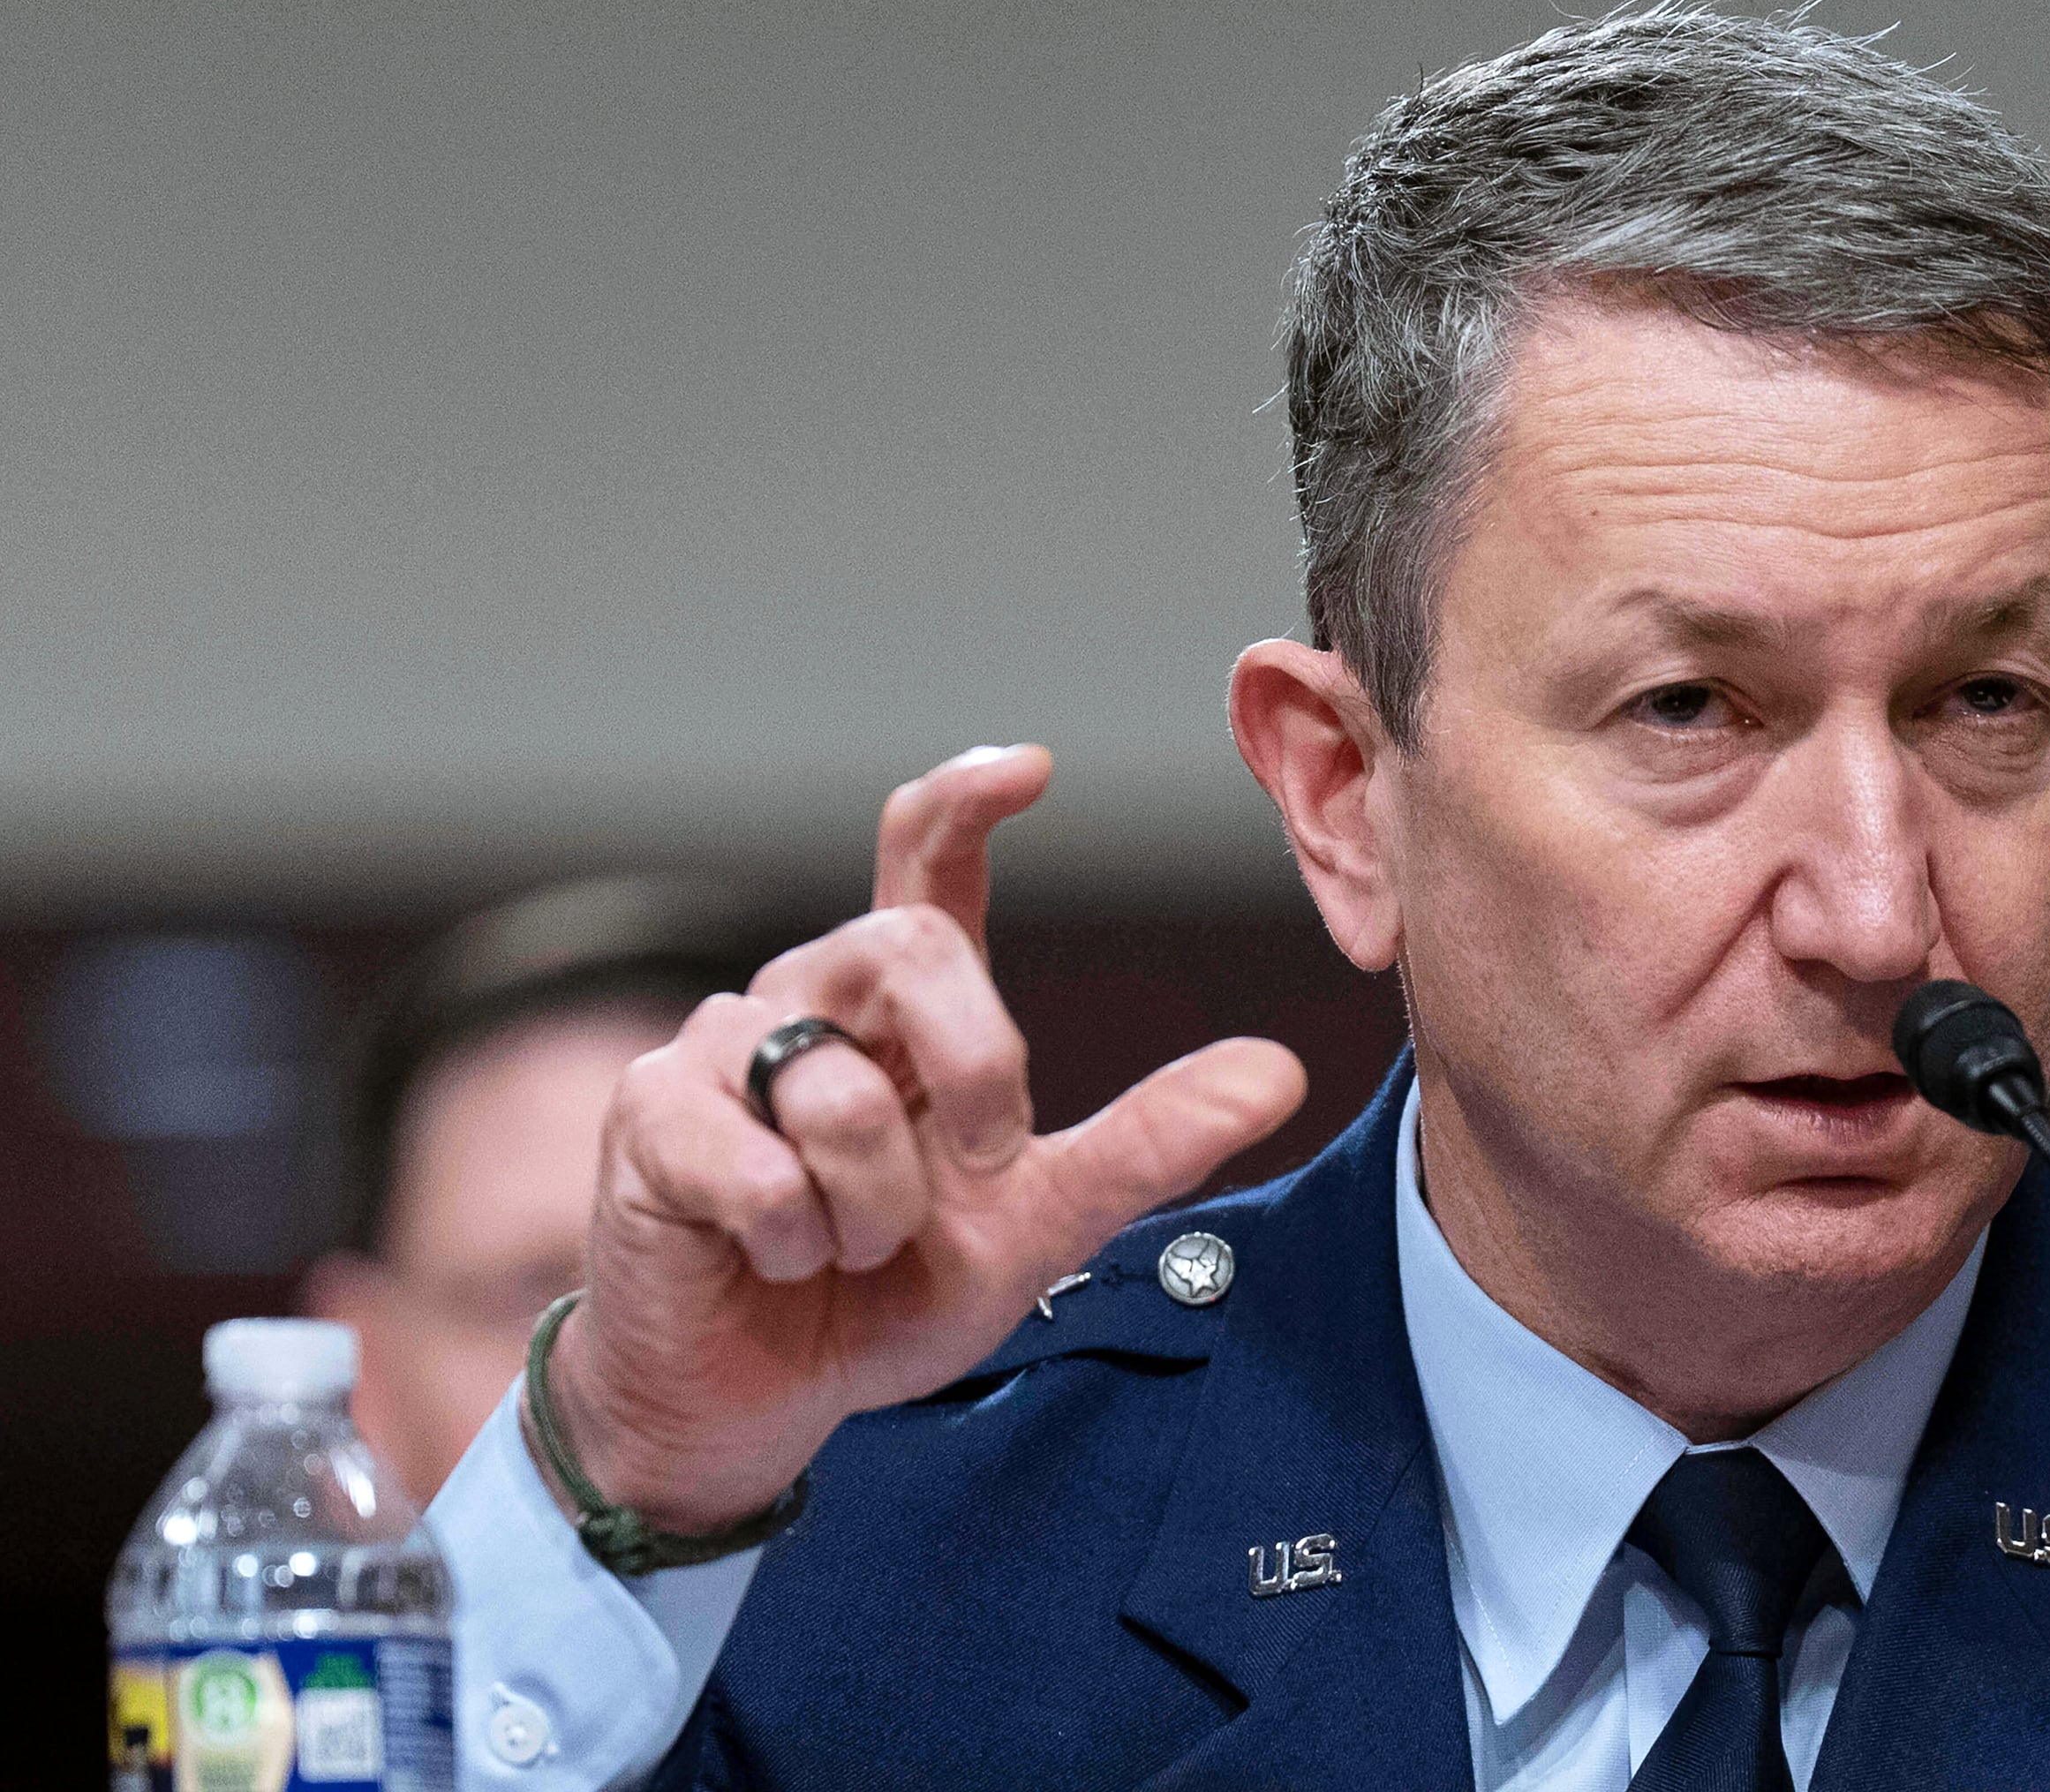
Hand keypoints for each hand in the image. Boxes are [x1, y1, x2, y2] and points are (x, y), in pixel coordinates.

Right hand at [539, 745, 1306, 1531]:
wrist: (758, 1399)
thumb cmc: (886, 1293)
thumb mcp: (1039, 1221)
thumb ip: (1150, 1143)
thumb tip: (1281, 1073)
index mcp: (907, 1009)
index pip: (927, 861)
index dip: (968, 802)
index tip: (1031, 767)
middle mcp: (812, 999)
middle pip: (909, 941)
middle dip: (978, 1062)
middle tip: (986, 1161)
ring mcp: (717, 1050)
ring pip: (836, 1088)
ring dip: (875, 1205)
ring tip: (850, 1250)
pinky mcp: (650, 1118)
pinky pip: (756, 1165)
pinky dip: (792, 1240)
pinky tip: (774, 1260)